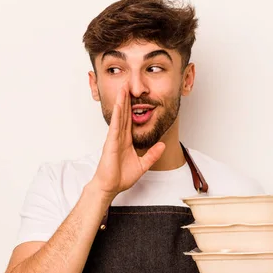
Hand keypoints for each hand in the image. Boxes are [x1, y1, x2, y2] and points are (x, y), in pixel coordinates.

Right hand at [91, 82, 165, 199]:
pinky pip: (115, 126)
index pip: (130, 121)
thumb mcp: (142, 165)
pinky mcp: (110, 143)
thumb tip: (162, 146)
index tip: (135, 96)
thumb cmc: (120, 178)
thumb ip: (152, 155)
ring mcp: (114, 139)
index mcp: (126, 141)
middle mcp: (119, 137)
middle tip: (127, 85)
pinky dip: (118, 115)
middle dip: (126, 99)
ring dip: (121, 102)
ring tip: (123, 88)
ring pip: (119, 117)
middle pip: (124, 115)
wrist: (110, 187)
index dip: (132, 108)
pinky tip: (120, 105)